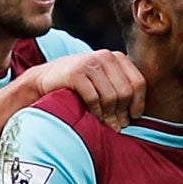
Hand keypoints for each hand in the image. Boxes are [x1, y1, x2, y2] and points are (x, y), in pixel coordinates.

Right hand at [22, 50, 144, 129]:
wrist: (44, 79)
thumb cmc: (77, 86)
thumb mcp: (102, 83)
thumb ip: (119, 90)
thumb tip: (136, 117)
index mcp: (116, 58)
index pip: (138, 82)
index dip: (138, 103)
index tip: (133, 118)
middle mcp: (105, 56)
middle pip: (125, 92)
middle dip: (122, 113)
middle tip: (117, 127)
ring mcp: (90, 62)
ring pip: (111, 97)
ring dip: (109, 116)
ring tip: (107, 126)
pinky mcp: (76, 73)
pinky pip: (94, 99)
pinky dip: (96, 113)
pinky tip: (94, 119)